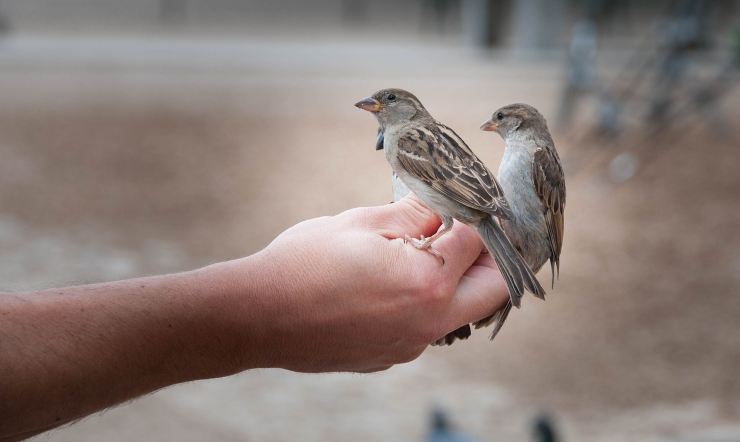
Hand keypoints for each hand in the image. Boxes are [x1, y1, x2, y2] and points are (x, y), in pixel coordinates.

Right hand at [206, 194, 509, 372]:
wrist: (258, 317)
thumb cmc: (305, 265)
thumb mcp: (361, 223)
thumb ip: (412, 214)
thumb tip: (440, 204)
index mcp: (427, 282)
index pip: (477, 242)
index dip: (476, 215)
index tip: (469, 200)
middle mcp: (429, 322)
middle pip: (491, 290)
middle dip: (490, 256)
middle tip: (471, 230)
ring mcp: (410, 345)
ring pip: (460, 312)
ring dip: (457, 281)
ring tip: (428, 250)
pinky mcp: (390, 355)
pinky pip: (426, 327)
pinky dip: (426, 302)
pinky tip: (394, 281)